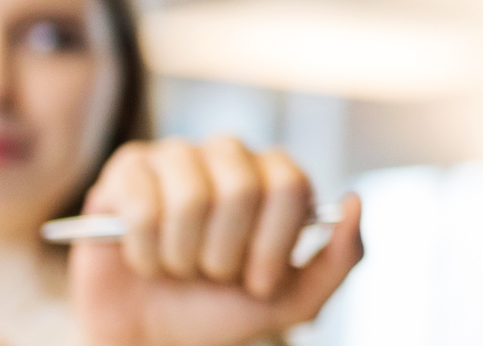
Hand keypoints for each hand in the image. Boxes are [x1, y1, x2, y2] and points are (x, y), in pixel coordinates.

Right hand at [73, 136, 366, 345]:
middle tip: (213, 274)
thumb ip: (340, 258)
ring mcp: (176, 157)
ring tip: (178, 267)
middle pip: (241, 187)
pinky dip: (144, 252)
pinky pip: (140, 204)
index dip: (272, 243)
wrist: (153, 337)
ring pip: (190, 197)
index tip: (257, 282)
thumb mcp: (294, 300)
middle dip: (225, 253)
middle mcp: (229, 155)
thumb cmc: (222, 311)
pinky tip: (144, 259)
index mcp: (274, 177)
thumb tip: (355, 199)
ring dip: (183, 256)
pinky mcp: (127, 169)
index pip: (289, 186)